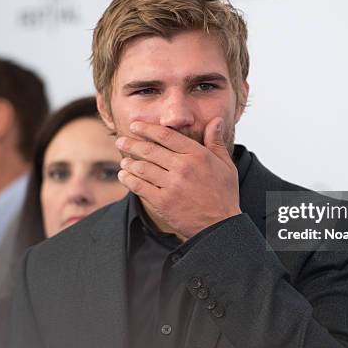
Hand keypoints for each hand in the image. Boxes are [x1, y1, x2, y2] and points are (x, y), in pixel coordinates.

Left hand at [116, 118, 240, 239]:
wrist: (221, 226)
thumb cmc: (224, 194)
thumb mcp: (226, 165)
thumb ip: (215, 142)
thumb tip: (216, 120)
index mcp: (197, 155)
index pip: (166, 136)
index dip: (147, 129)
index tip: (135, 125)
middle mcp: (183, 167)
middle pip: (150, 150)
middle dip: (132, 144)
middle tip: (120, 140)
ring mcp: (171, 185)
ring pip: (142, 168)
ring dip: (129, 163)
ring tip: (124, 161)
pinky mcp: (163, 202)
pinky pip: (139, 187)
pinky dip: (128, 180)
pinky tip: (124, 176)